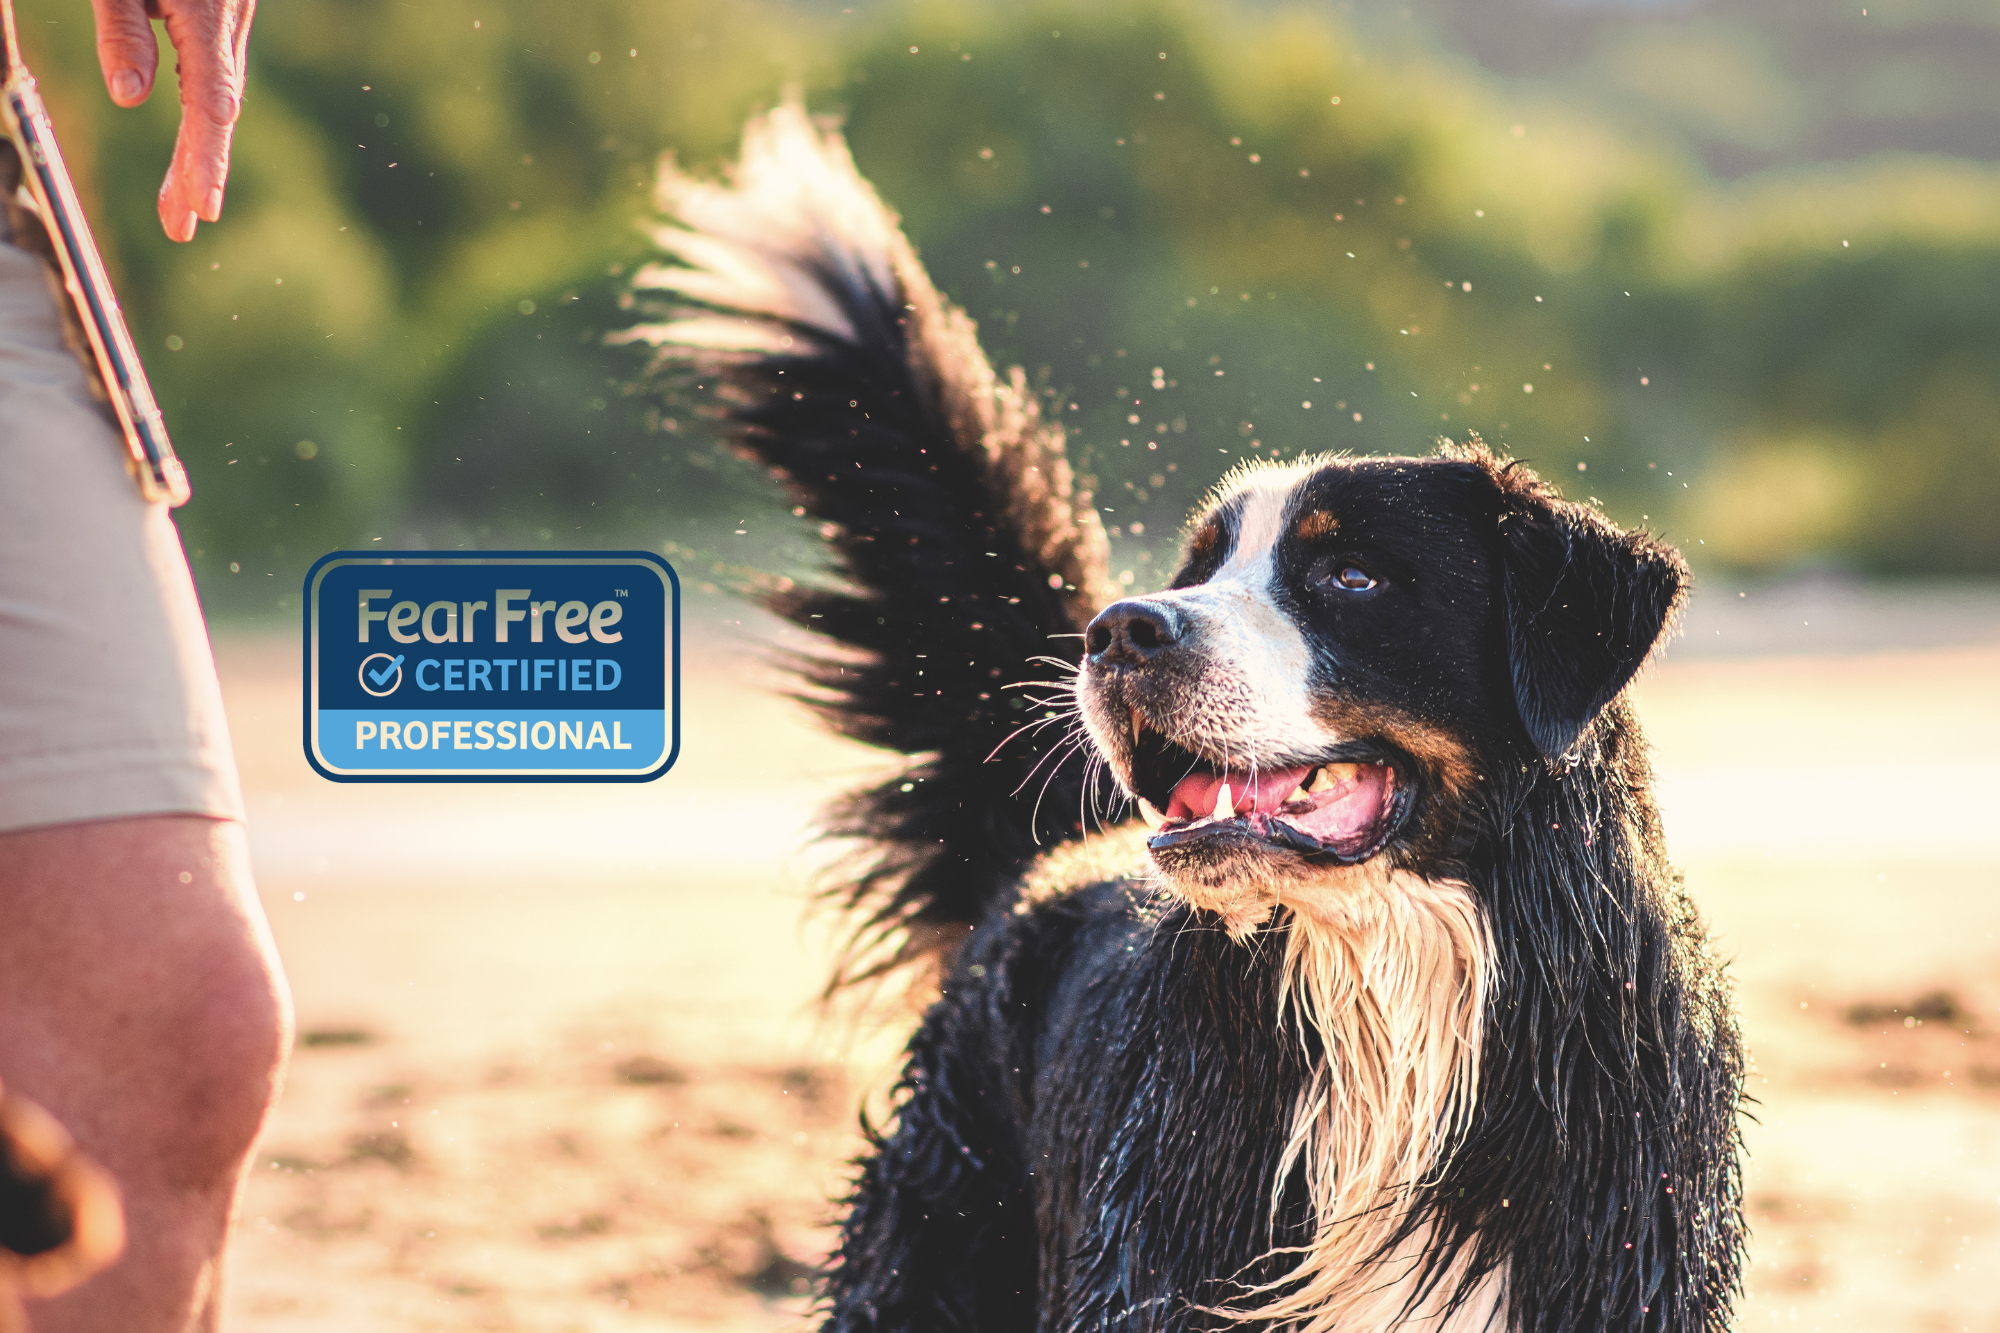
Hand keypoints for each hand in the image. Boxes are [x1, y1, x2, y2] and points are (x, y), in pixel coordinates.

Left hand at [86, 0, 255, 241]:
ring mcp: (230, 20)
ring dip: (201, 153)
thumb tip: (132, 98)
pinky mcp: (222, 15)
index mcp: (203, 13)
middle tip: (183, 227)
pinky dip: (205, 117)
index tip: (202, 207)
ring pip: (219, 97)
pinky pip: (217, 76)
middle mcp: (227, 23)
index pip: (210, 102)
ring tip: (180, 208)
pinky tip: (195, 147)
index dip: (205, 157)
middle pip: (219, 111)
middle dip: (200, 171)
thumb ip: (123, 27)